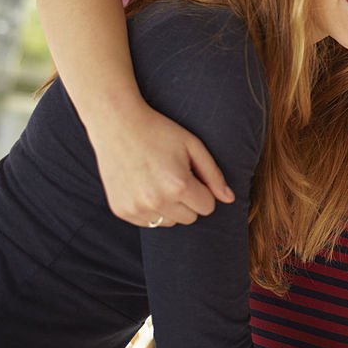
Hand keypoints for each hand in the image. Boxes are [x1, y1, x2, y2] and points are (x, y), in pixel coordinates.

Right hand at [87, 98, 232, 226]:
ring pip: (169, 222)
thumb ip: (214, 175)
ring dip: (170, 208)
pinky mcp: (121, 211)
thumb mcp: (193, 146)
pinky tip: (143, 186)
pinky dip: (151, 210)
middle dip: (188, 200)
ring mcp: (136, 208)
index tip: (192, 175)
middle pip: (190, 218)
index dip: (203, 191)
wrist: (117, 124)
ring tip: (158, 181)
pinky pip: (148, 223)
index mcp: (178, 185)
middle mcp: (157, 201)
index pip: (207, 207)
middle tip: (174, 176)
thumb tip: (229, 199)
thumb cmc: (160, 132)